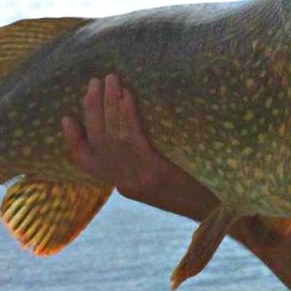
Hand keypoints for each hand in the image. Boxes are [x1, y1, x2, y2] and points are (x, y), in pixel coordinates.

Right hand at [62, 74, 218, 220]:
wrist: (223, 211)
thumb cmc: (200, 186)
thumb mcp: (166, 178)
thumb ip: (148, 160)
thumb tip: (138, 124)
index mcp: (126, 185)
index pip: (88, 164)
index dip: (73, 141)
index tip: (66, 118)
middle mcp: (126, 184)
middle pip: (98, 142)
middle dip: (92, 109)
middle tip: (93, 82)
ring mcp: (139, 179)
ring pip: (112, 137)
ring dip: (108, 104)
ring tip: (108, 80)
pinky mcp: (154, 173)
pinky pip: (133, 139)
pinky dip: (126, 114)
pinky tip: (126, 95)